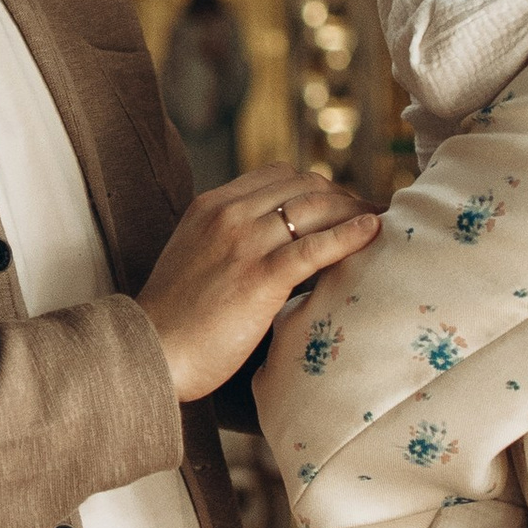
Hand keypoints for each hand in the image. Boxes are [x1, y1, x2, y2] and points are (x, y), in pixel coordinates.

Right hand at [137, 165, 380, 402]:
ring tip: (377, 224)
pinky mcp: (259, 277)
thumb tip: (272, 244)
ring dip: (354, 212)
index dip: (317, 185)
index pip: (278, 174)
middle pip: (303, 185)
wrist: (150, 353)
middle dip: (342, 196)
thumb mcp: (194, 258)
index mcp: (210, 206)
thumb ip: (226, 241)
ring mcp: (243, 243)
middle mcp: (227, 215)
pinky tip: (371, 233)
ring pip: (314, 208)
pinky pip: (314, 247)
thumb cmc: (174, 319)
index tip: (340, 204)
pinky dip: (349, 235)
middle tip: (369, 214)